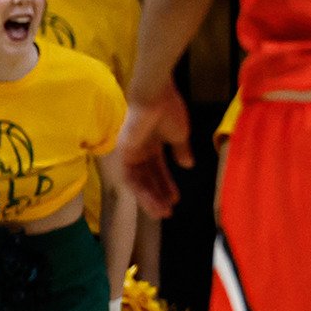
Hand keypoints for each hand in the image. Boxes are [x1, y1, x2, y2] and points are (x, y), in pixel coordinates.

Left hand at [117, 84, 192, 218]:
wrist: (155, 96)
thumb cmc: (169, 110)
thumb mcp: (179, 135)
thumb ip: (181, 150)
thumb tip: (187, 165)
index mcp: (153, 142)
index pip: (158, 168)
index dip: (166, 183)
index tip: (175, 198)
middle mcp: (139, 149)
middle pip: (147, 177)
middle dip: (158, 195)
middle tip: (167, 213)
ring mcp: (130, 151)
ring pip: (138, 181)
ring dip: (150, 198)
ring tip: (162, 214)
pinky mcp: (122, 153)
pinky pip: (130, 177)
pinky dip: (141, 191)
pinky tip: (153, 203)